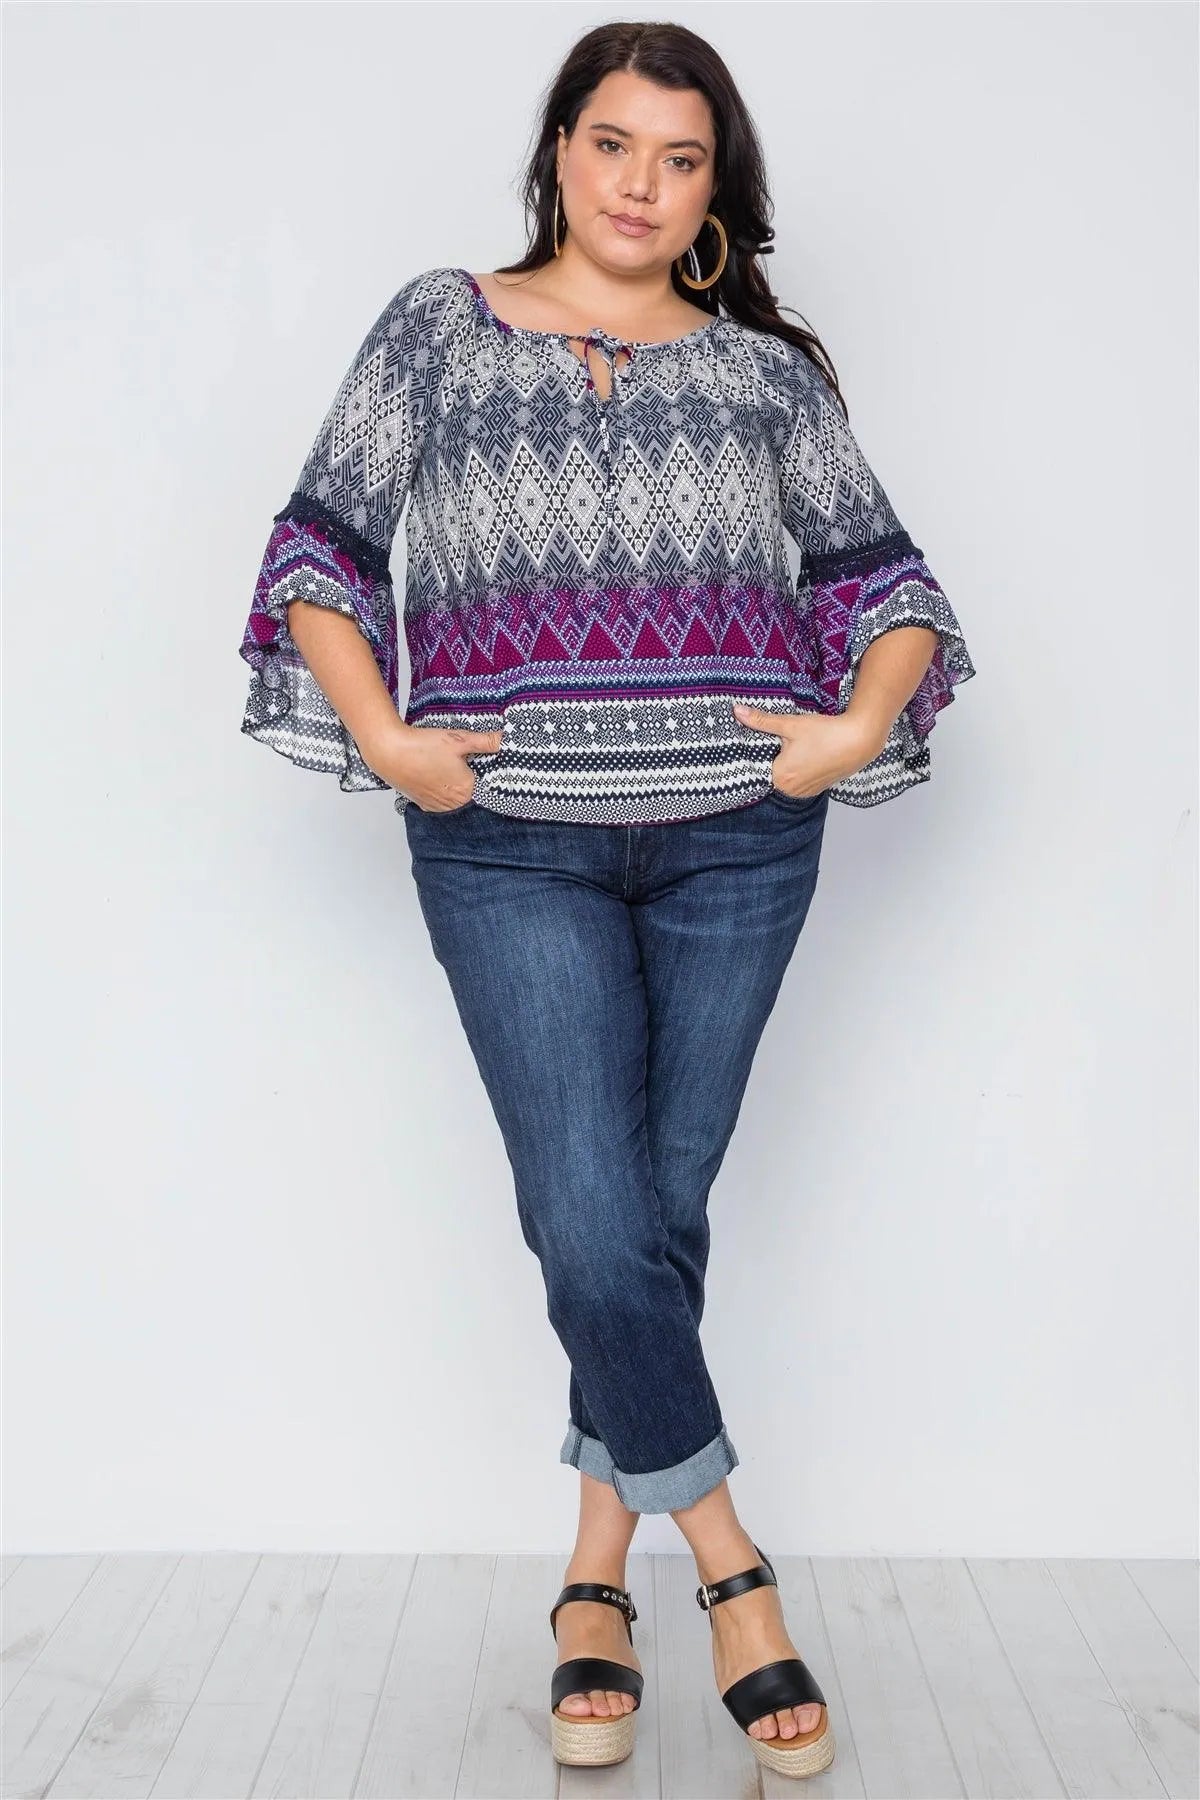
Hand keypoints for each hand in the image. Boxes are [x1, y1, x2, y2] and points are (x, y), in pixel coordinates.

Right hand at [363, 720, 503, 810]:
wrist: (389, 752)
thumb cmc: (423, 746)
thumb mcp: (459, 739)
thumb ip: (485, 741)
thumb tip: (506, 740)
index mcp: (466, 790)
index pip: (487, 790)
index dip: (488, 777)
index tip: (488, 768)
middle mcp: (453, 804)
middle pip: (471, 796)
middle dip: (472, 782)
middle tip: (467, 766)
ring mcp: (437, 806)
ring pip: (455, 801)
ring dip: (457, 790)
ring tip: (452, 772)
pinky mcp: (423, 804)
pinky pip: (440, 803)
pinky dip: (443, 794)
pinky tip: (439, 779)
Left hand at [731, 703, 885, 797]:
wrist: (860, 740)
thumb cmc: (826, 733)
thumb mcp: (790, 724)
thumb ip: (762, 720)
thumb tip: (737, 711)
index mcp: (780, 777)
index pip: (756, 767)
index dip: (756, 752)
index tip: (756, 740)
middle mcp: (791, 790)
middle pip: (771, 773)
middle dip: (771, 757)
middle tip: (776, 740)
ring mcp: (805, 792)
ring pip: (786, 777)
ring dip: (786, 765)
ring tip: (793, 747)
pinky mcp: (817, 789)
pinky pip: (800, 781)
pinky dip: (799, 770)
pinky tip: (804, 755)